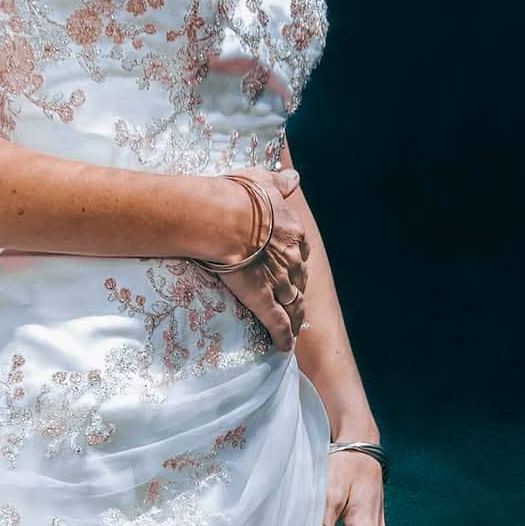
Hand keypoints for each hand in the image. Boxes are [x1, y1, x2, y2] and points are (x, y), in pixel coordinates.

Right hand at [215, 167, 310, 350]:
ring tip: (295, 330)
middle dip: (298, 290)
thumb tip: (294, 177)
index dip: (295, 260)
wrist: (224, 218)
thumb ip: (280, 181)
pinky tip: (285, 348)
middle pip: (300, 279)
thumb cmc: (239, 196)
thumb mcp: (263, 179)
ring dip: (296, 318)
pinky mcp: (264, 300)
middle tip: (296, 301)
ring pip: (294, 304)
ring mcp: (280, 281)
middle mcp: (292, 259)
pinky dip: (284, 337)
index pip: (299, 251)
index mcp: (292, 231)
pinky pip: (278, 323)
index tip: (291, 266)